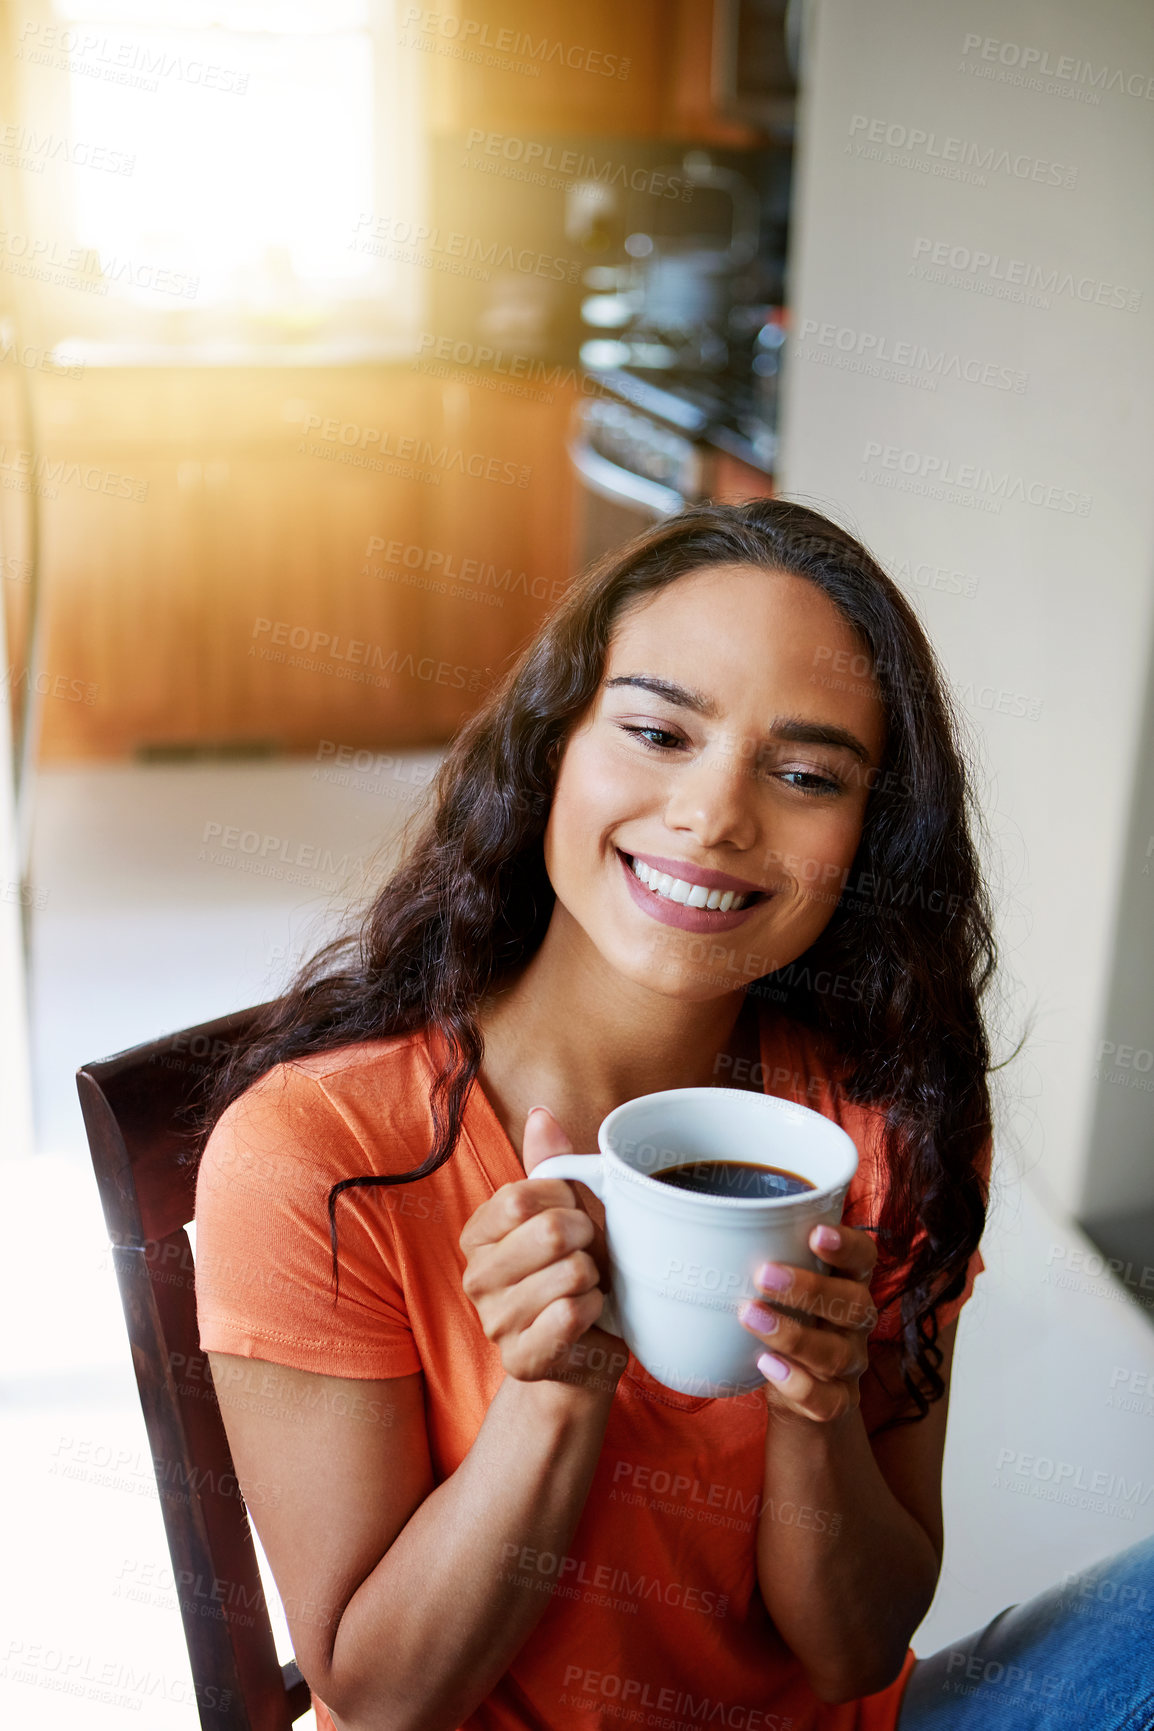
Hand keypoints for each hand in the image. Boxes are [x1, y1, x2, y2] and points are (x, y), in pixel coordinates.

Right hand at [459, 1106, 625, 1393]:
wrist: (581, 1350)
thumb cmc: (574, 1272)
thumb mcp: (563, 1212)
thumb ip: (549, 1165)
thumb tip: (540, 1114)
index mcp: (478, 1233)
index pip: (522, 1196)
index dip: (565, 1199)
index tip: (574, 1214)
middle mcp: (475, 1277)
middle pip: (549, 1232)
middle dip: (587, 1237)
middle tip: (587, 1254)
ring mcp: (495, 1322)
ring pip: (571, 1274)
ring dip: (596, 1278)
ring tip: (586, 1289)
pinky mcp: (522, 1359)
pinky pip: (574, 1314)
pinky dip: (597, 1310)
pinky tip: (589, 1316)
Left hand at [737, 1223, 878, 1423]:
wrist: (800, 1395)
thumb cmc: (785, 1321)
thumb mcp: (781, 1289)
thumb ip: (762, 1260)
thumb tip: (697, 1228)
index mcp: (848, 1284)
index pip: (863, 1258)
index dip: (847, 1245)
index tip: (815, 1232)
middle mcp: (857, 1324)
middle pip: (854, 1304)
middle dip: (810, 1288)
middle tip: (764, 1274)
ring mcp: (850, 1365)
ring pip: (835, 1353)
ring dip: (793, 1335)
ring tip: (750, 1316)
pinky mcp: (837, 1403)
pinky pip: (826, 1400)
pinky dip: (797, 1384)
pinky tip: (765, 1364)